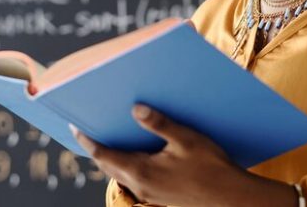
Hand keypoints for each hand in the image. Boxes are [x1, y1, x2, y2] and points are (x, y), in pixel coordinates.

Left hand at [70, 104, 296, 206]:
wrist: (231, 198)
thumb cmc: (211, 167)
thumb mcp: (186, 139)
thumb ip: (160, 123)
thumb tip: (135, 108)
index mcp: (141, 172)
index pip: (103, 154)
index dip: (87, 140)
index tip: (75, 125)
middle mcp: (140, 186)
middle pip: (107, 165)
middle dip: (96, 147)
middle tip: (88, 127)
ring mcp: (149, 194)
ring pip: (119, 173)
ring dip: (111, 156)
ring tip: (109, 134)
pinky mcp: (158, 196)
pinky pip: (133, 177)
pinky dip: (126, 163)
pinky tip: (137, 150)